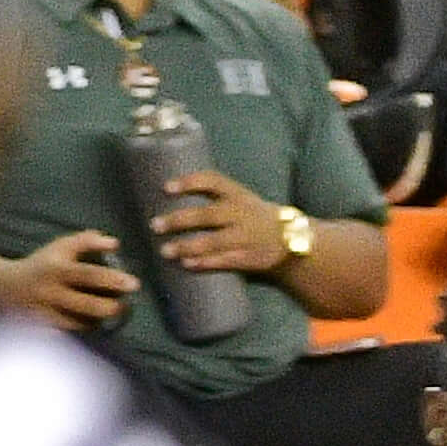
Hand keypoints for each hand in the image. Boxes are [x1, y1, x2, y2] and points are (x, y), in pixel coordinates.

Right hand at [2, 229, 136, 328]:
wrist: (6, 287)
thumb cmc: (44, 264)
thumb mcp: (60, 247)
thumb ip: (86, 242)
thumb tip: (115, 243)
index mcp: (55, 269)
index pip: (87, 274)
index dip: (112, 279)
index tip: (134, 284)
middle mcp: (50, 292)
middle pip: (87, 305)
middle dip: (112, 308)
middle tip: (125, 306)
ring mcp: (46, 313)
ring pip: (82, 324)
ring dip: (101, 321)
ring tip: (112, 314)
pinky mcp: (45, 329)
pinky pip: (73, 335)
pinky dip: (87, 330)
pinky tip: (96, 324)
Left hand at [149, 169, 289, 274]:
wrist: (290, 239)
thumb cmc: (252, 216)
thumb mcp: (239, 198)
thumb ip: (211, 197)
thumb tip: (166, 199)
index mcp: (237, 194)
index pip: (213, 181)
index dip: (189, 183)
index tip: (166, 188)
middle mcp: (242, 214)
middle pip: (207, 215)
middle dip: (179, 220)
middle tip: (155, 225)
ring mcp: (247, 237)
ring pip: (213, 242)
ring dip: (187, 247)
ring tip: (166, 251)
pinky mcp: (250, 258)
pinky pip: (226, 261)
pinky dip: (206, 263)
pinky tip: (188, 264)